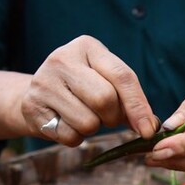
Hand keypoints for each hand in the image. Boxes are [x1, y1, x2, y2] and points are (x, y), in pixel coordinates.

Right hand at [21, 36, 156, 146]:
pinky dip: (75, 137)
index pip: (122, 76)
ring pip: (88, 122)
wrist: (35, 95)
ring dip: (93, 129)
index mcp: (87, 47)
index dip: (138, 106)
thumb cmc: (81, 89)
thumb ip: (130, 101)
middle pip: (105, 99)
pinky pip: (70, 136)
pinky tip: (66, 123)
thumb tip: (151, 127)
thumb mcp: (106, 82)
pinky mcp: (33, 106)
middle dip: (113, 117)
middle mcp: (63, 58)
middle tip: (107, 118)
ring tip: (83, 116)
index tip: (148, 130)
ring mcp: (44, 81)